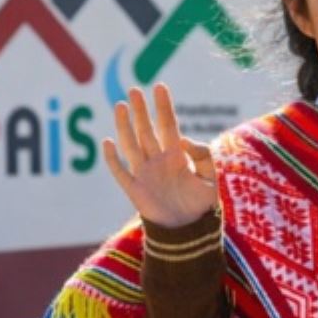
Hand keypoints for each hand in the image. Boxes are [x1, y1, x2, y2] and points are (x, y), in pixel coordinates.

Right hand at [101, 84, 218, 228]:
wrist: (187, 230)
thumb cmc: (200, 204)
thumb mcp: (210, 179)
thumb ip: (203, 156)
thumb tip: (183, 140)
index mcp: (177, 155)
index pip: (168, 125)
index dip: (163, 106)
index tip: (160, 87)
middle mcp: (158, 160)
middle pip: (146, 130)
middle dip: (141, 110)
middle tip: (134, 89)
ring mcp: (144, 173)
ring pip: (131, 144)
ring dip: (125, 126)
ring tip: (120, 105)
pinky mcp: (134, 190)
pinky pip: (120, 171)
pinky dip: (112, 158)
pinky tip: (107, 142)